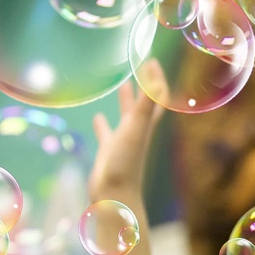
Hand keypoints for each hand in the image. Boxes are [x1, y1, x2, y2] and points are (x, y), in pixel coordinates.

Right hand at [89, 68, 165, 202]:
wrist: (115, 194)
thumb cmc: (127, 160)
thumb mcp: (136, 126)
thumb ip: (147, 102)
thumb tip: (155, 75)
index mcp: (145, 124)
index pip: (156, 98)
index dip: (156, 80)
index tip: (152, 60)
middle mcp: (136, 131)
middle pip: (142, 104)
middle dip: (142, 86)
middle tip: (139, 68)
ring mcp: (122, 141)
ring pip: (124, 117)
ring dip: (124, 101)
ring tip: (120, 84)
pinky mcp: (108, 152)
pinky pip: (105, 134)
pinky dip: (102, 124)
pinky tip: (97, 116)